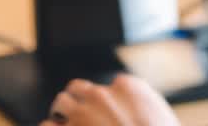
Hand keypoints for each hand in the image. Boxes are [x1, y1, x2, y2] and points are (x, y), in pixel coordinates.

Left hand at [41, 75, 179, 125]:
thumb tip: (133, 109)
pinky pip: (46, 125)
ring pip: (61, 101)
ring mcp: (82, 113)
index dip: (109, 101)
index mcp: (128, 87)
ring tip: (66, 124)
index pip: (112, 84)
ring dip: (62, 112)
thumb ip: (141, 105)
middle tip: (81, 114)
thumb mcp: (160, 116)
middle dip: (79, 100)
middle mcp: (102, 96)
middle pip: (79, 87)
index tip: (110, 112)